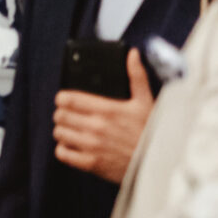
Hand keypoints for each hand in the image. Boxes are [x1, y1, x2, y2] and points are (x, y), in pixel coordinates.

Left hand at [52, 52, 153, 182]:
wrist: (157, 160)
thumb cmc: (151, 130)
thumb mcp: (146, 101)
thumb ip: (136, 76)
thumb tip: (132, 54)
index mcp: (107, 109)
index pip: (69, 99)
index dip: (62, 98)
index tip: (65, 99)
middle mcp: (96, 127)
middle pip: (60, 115)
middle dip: (62, 113)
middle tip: (68, 114)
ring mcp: (92, 146)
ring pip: (59, 133)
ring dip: (62, 130)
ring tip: (70, 129)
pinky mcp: (91, 163)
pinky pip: (63, 154)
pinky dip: (64, 149)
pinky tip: (73, 145)